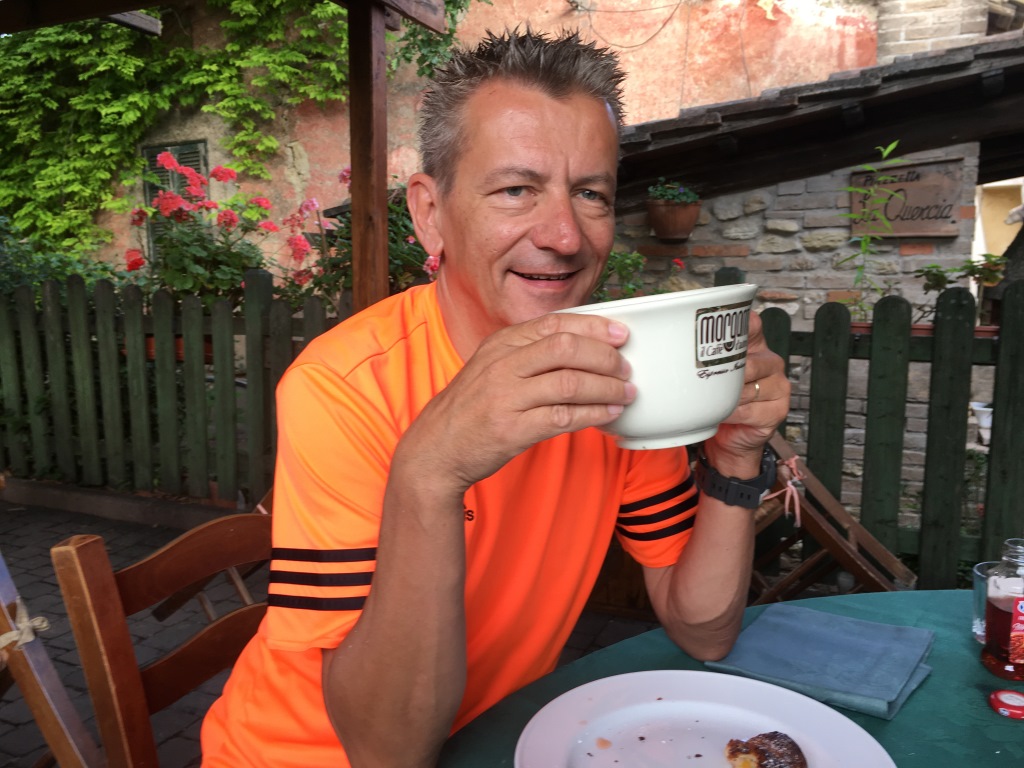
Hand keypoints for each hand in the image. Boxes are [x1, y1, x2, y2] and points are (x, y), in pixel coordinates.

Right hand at [396, 312, 636, 493]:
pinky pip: (564, 417)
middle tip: (625, 368)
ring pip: (570, 382)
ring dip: (606, 387)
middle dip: (605, 357)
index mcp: (501, 344)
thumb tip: (582, 346)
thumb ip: (528, 353)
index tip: (620, 334)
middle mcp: (503, 365)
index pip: (555, 323)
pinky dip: (594, 414)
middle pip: (567, 348)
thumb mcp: (492, 366)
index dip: (594, 327)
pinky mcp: (513, 429)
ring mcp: (507, 397)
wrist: (436, 448)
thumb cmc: (472, 408)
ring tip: (625, 392)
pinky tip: (609, 414)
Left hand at [704, 311, 789, 476]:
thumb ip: (696, 356)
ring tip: (712, 401)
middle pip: (748, 360)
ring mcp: (777, 385)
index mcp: (753, 346)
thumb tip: (665, 342)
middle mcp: (769, 362)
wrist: (728, 439)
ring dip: (725, 397)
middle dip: (722, 371)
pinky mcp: (777, 409)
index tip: (715, 328)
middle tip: (702, 376)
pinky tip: (722, 415)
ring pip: (747, 386)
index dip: (737, 323)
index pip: (752, 324)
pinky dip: (731, 414)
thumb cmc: (715, 402)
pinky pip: (749, 409)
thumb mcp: (706, 374)